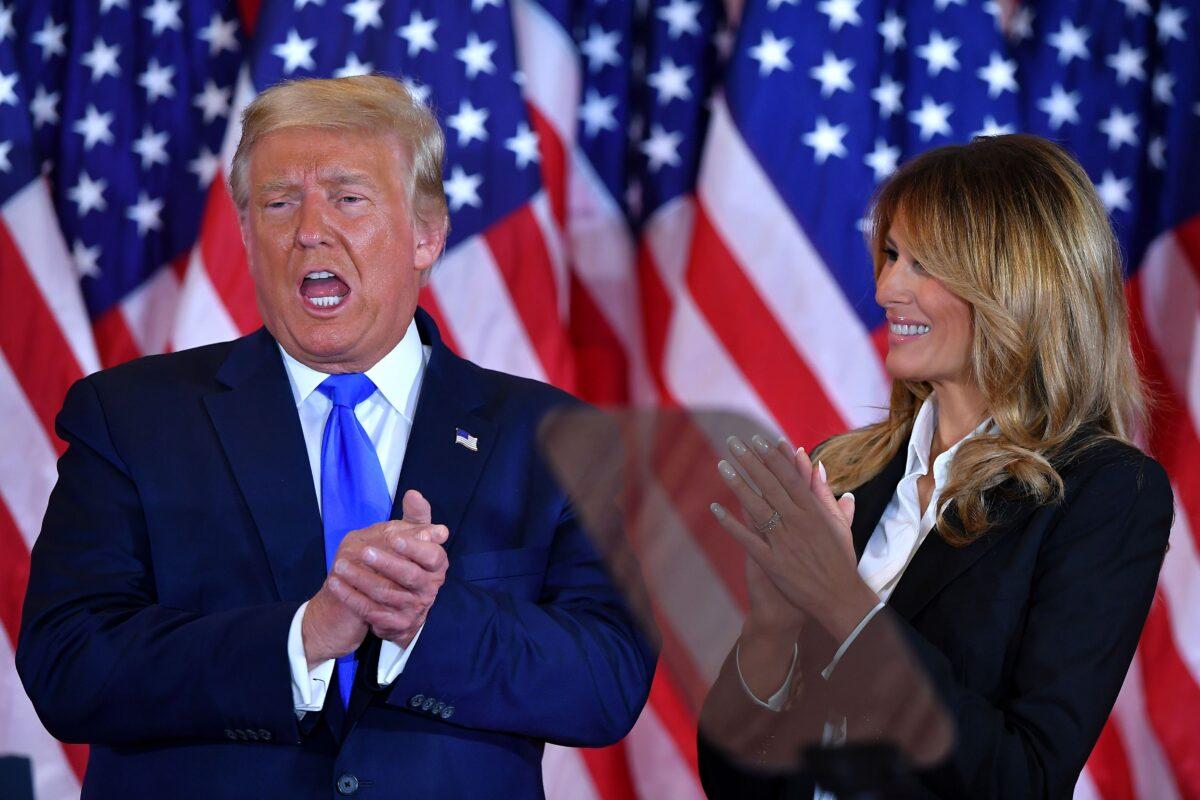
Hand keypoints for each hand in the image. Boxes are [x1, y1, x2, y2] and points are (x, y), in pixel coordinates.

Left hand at [325, 491, 448, 648]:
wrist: (398, 606)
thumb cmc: (406, 563)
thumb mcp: (413, 539)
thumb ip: (415, 517)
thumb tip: (413, 495)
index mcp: (436, 565)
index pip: (432, 556)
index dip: (414, 548)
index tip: (394, 538)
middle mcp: (429, 588)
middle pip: (409, 576)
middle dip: (385, 563)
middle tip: (362, 551)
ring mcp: (413, 608)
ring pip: (386, 594)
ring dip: (361, 579)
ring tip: (339, 565)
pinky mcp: (396, 625)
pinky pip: (370, 611)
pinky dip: (351, 597)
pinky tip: (335, 583)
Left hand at [712, 435, 875, 642]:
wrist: (840, 598)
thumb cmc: (841, 560)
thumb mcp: (839, 524)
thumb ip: (825, 495)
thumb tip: (818, 465)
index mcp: (814, 512)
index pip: (789, 477)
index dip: (771, 457)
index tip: (756, 439)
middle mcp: (798, 522)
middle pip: (770, 486)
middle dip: (750, 461)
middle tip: (733, 442)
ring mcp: (784, 542)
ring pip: (756, 507)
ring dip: (737, 484)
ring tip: (721, 465)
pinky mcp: (772, 562)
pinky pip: (747, 539)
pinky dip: (730, 524)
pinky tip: (715, 508)